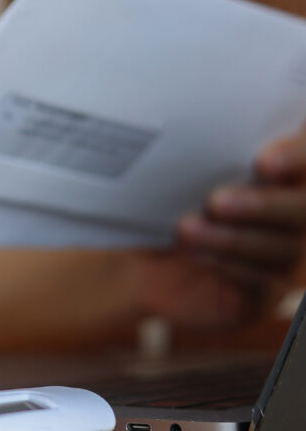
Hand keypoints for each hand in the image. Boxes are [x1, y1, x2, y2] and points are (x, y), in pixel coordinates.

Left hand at [131, 126, 305, 328]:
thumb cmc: (164, 208)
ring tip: (186, 229)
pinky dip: (226, 265)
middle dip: (263, 203)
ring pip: (282, 246)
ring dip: (231, 238)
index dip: (298, 154)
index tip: (263, 161)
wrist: (141, 264)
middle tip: (216, 201)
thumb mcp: (172, 180)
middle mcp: (294, 213)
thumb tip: (182, 136)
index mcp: (281, 172)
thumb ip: (195, 157)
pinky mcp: (265, 294)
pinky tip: (194, 254)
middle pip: (305, 207)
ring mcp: (285, 256)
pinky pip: (260, 283)